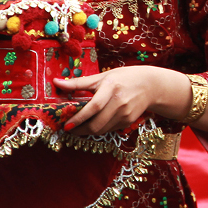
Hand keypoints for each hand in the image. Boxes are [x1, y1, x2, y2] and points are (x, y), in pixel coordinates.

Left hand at [55, 65, 192, 135]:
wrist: (152, 85)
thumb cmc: (125, 78)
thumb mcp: (103, 76)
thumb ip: (79, 82)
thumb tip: (56, 83)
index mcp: (112, 87)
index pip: (94, 106)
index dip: (79, 118)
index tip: (66, 125)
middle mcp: (120, 102)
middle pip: (97, 123)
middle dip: (80, 130)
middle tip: (69, 129)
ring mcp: (126, 114)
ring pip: (102, 129)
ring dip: (87, 131)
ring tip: (78, 128)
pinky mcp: (129, 122)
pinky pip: (109, 129)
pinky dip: (99, 129)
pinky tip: (94, 124)